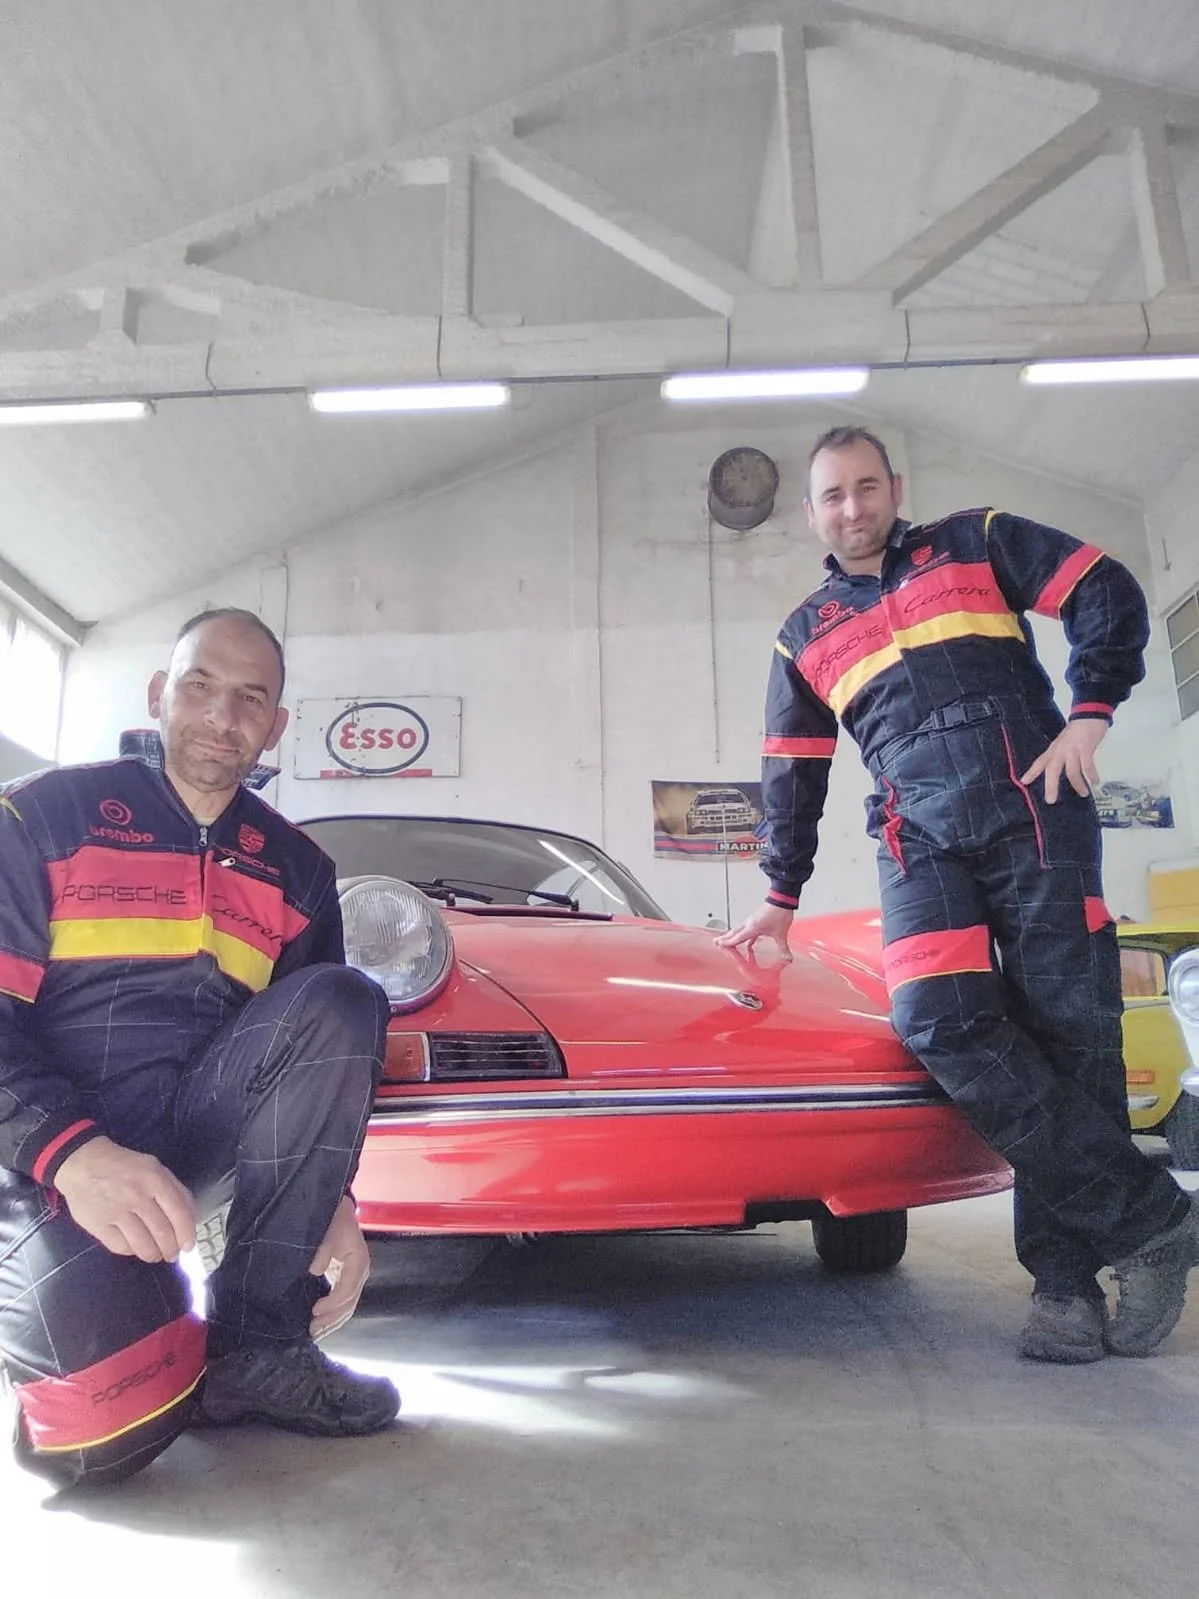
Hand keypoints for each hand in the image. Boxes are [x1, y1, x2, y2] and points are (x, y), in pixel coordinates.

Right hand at [54, 1136, 196, 1263]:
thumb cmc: (124, 1166)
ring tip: (156, 1254)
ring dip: (154, 1255)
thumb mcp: (155, 1168)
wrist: (83, 1163)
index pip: (179, 1213)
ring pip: (143, 1245)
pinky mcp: (98, 1225)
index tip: (188, 1246)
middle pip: (162, 1233)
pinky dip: (132, 1251)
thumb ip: (176, 1190)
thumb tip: (191, 1219)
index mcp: (154, 1179)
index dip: (187, 1234)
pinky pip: (121, 1248)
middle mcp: (136, 1196)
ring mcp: (116, 1212)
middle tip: (172, 1254)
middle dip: (171, 1249)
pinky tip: (135, 1247)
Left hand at [309, 1194, 370, 1340]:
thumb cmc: (333, 1220)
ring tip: (316, 1334)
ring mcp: (355, 1278)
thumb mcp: (328, 1232)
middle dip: (331, 1320)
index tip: (314, 1311)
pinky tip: (322, 1322)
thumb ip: (323, 1252)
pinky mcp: (347, 1279)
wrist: (339, 1210)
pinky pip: (343, 1301)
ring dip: (332, 1322)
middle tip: (312, 1332)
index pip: (347, 1290)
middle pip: (349, 1304)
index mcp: (359, 1262)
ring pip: (348, 1307)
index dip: (332, 1303)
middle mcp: (360, 1273)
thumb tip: (315, 1271)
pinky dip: (333, 1314)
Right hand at [714, 902, 794, 961]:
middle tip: (716, 942)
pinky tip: (749, 943)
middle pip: (734, 933)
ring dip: (733, 936)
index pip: (737, 938)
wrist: (782, 899)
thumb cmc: (779, 913)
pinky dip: (745, 936)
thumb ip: (783, 948)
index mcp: (752, 928)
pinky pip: (747, 930)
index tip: (719, 945)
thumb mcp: (780, 933)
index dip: (728, 943)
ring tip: (727, 940)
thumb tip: (787, 958)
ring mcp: (752, 921)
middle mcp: (750, 924)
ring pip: (739, 930)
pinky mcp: (757, 919)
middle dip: (725, 938)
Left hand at [1021, 719, 1106, 803]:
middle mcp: (1060, 750)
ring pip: (1071, 771)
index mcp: (1054, 749)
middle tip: (1051, 800)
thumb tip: (1060, 772)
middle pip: (1052, 769)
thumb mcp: (1064, 743)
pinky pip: (1087, 766)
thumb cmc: (1077, 731)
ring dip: (1078, 784)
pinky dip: (1092, 775)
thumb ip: (1061, 756)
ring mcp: (1073, 749)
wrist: (1089, 715)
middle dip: (1051, 786)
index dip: (1031, 772)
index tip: (1023, 782)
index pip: (1040, 762)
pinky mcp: (1085, 747)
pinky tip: (1095, 782)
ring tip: (1083, 793)